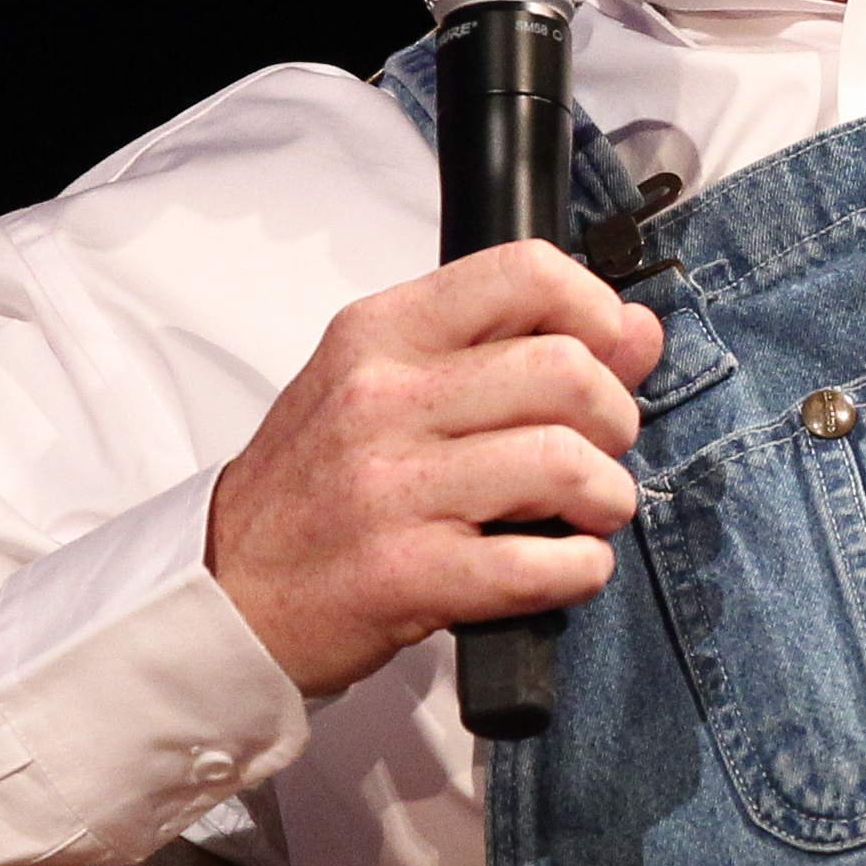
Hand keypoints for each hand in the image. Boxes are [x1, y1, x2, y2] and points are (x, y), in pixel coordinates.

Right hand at [208, 241, 668, 694]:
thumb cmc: (317, 487)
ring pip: (564, 463)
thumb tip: (639, 329)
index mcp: (380, 333)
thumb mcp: (389, 387)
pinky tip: (567, 566)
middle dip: (615, 417)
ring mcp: (388, 487)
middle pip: (565, 371)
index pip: (525, 272)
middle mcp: (381, 397)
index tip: (606, 355)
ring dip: (607, 497)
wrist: (226, 593)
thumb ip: (510, 347)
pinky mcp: (403, 575)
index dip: (596, 312)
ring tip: (588, 512)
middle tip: (599, 450)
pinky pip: (539, 565)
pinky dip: (581, 569)